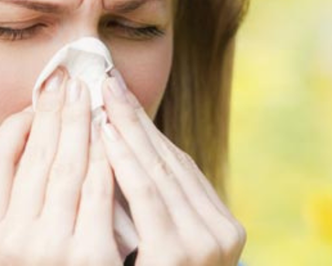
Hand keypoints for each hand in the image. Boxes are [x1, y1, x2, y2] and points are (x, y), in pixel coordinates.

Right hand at [0, 68, 121, 265]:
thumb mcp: (24, 243)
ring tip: (90, 92)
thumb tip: (41, 141)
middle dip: (54, 112)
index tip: (37, 98)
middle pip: (36, 157)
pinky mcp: (90, 255)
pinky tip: (112, 129)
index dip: (18, 125)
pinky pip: (99, 189)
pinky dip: (106, 154)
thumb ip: (26, 202)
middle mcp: (9, 243)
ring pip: (69, 166)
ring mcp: (49, 250)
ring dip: (82, 123)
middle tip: (67, 77)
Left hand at [99, 72, 246, 265]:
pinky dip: (125, 160)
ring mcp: (203, 244)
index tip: (127, 103)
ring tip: (106, 96)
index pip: (184, 171)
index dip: (153, 132)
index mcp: (225, 229)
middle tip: (113, 82)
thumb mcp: (174, 248)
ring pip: (160, 172)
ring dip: (129, 129)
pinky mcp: (174, 255)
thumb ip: (167, 214)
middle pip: (172, 164)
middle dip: (139, 119)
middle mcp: (222, 234)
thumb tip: (136, 159)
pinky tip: (106, 133)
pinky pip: (146, 194)